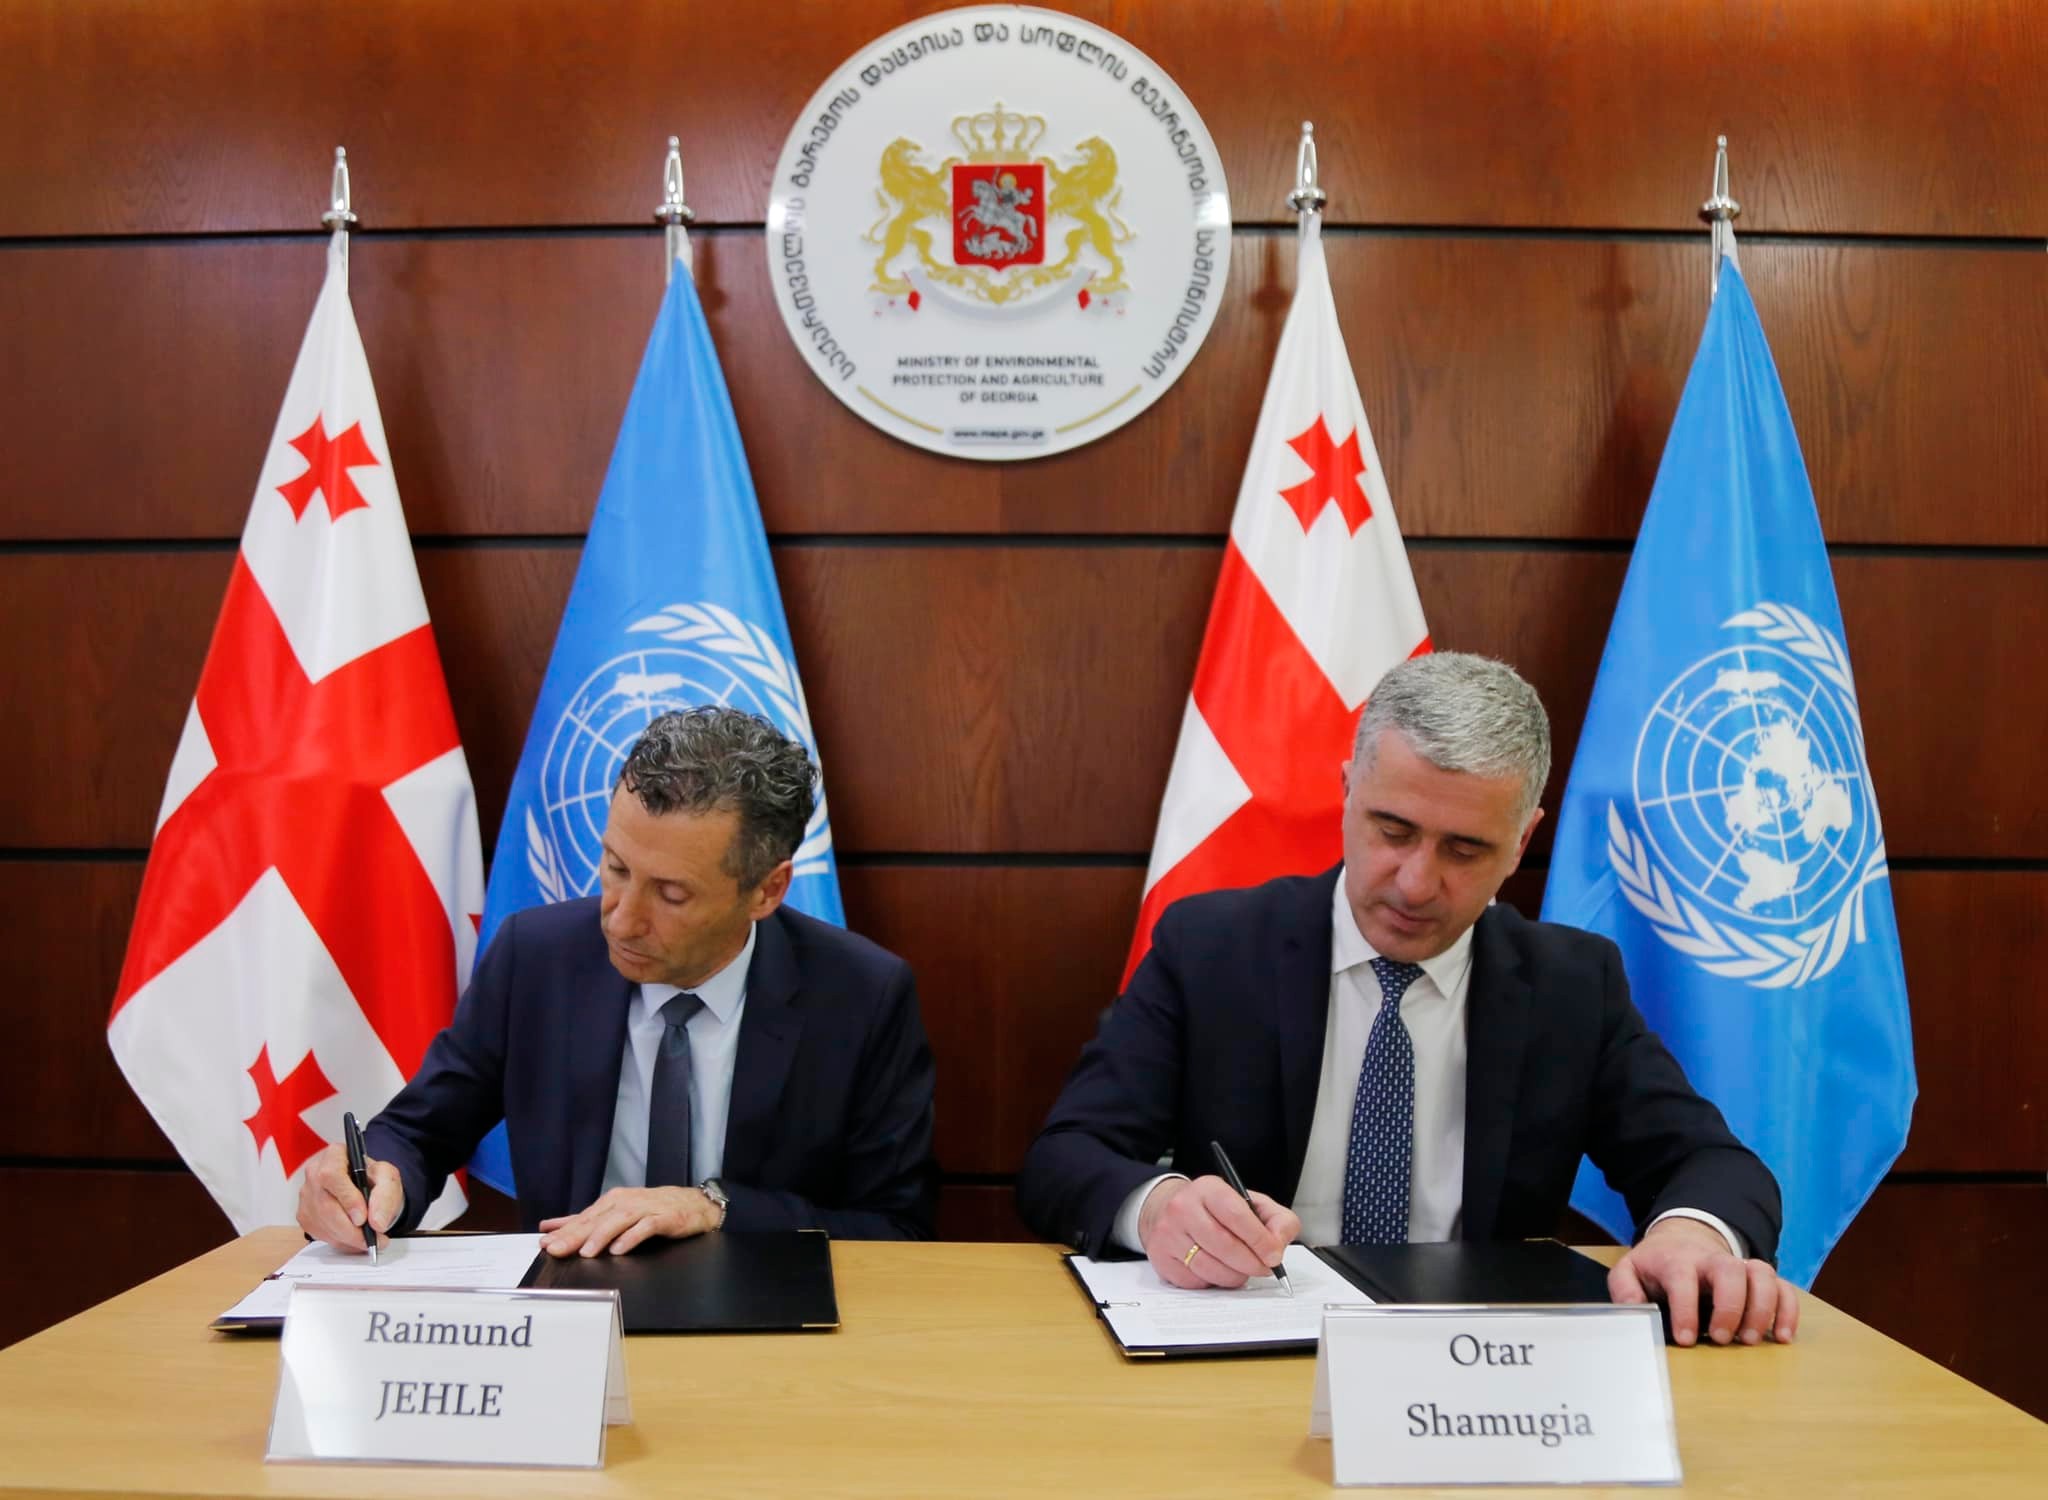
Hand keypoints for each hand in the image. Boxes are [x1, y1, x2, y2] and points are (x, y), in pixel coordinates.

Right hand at [296, 1142, 402, 1253]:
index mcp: (333, 1155)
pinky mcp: (304, 1216)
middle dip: (351, 1229)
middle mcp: (314, 1173)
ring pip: (323, 1224)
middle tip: (373, 1239)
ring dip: (348, 1238)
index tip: (363, 1218)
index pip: (332, 1176)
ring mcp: (306, 1196)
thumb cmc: (373, 1178)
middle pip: (326, 1206)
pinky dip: (341, 1242)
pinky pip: (320, 1235)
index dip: (347, 1199)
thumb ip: (386, 1195)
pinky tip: (355, 1238)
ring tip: (370, 1240)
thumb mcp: (388, 1178)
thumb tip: (376, 1222)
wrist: (365, 1187)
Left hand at [538, 1186, 722, 1257]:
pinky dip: (631, 1237)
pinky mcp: (665, 1218)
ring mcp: (646, 1208)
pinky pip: (646, 1227)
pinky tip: (619, 1249)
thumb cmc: (655, 1210)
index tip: (544, 1243)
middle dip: (575, 1234)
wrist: (696, 1204)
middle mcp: (627, 1202)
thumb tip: (551, 1227)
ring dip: (601, 1236)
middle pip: (597, 1219)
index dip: (563, 1230)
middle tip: (556, 1249)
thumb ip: (586, 1221)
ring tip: (586, 1252)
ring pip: (618, 1221)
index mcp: (614, 1201)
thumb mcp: (618, 1213)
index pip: (584, 1216)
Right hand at [1137, 1175, 1300, 1289]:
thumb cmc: (1215, 1210)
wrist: (1168, 1210)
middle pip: (1224, 1246)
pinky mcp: (1161, 1258)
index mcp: (1208, 1188)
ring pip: (1210, 1268)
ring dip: (1234, 1276)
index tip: (1274, 1255)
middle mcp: (1183, 1208)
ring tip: (1241, 1269)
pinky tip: (1217, 1269)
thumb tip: (1278, 1247)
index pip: (1236, 1215)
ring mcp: (1169, 1234)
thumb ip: (1277, 1221)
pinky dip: (1213, 1281)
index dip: (1259, 1240)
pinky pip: (1196, 1281)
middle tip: (1263, 1268)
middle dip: (1251, 1263)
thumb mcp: (1249, 1203)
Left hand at [1608, 1216, 1798, 1345]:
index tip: (1686, 1339)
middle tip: (1721, 1339)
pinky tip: (1783, 1337)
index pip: (1683, 1279)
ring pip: (1762, 1275)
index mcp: (1677, 1260)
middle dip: (1730, 1306)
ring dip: (1762, 1309)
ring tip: (1751, 1340)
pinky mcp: (1760, 1278)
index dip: (1686, 1309)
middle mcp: (1712, 1260)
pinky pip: (1783, 1287)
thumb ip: (1624, 1289)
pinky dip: (1788, 1310)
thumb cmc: (1657, 1264)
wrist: (1683, 1239)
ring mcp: (1740, 1266)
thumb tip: (1634, 1311)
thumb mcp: (1630, 1270)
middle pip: (1730, 1270)